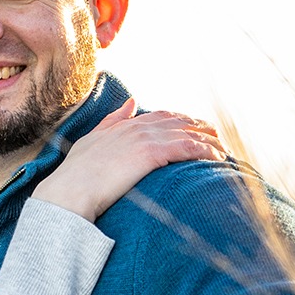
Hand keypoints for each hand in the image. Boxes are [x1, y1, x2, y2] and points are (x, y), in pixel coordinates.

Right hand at [32, 100, 225, 221]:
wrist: (69, 191)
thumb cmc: (75, 174)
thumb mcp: (92, 140)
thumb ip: (112, 121)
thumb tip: (132, 102)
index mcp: (124, 124)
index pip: (162, 116)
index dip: (183, 121)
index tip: (197, 128)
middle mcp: (137, 127)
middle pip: (179, 121)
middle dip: (202, 128)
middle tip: (219, 140)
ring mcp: (144, 138)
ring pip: (187, 134)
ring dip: (209, 142)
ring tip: (224, 152)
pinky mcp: (150, 154)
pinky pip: (186, 148)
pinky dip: (205, 151)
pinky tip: (216, 159)